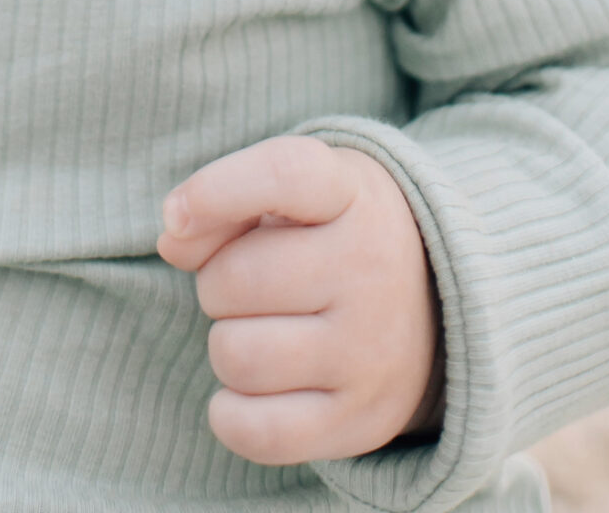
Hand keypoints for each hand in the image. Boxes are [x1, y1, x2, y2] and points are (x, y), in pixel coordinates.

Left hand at [157, 136, 442, 465]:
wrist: (436, 303)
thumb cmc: (331, 234)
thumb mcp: (291, 193)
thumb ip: (224, 202)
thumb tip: (172, 238)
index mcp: (351, 194)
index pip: (282, 175)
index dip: (215, 191)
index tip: (174, 216)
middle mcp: (371, 270)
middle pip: (235, 280)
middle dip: (216, 283)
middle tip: (247, 285)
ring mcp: (371, 352)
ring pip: (238, 357)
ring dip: (226, 344)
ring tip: (260, 331)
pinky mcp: (361, 421)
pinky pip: (259, 432)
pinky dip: (230, 414)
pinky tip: (248, 389)